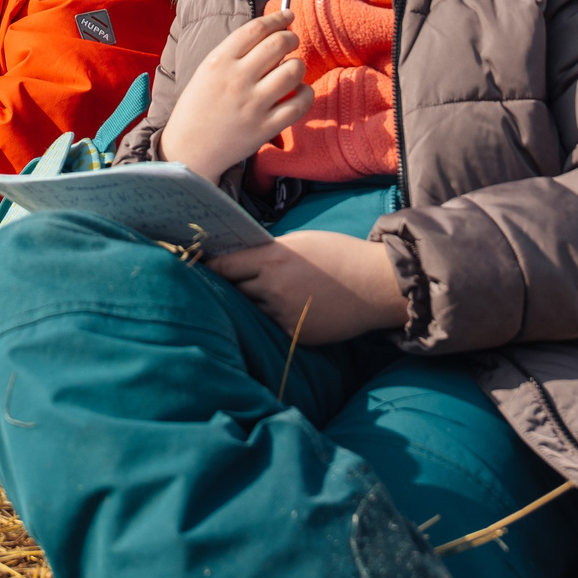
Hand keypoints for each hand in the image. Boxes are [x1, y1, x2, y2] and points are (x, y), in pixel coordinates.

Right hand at [159, 10, 311, 181]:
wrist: (189, 150)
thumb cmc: (197, 107)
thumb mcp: (206, 71)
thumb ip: (235, 52)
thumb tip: (270, 33)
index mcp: (219, 61)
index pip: (256, 28)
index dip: (277, 18)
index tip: (287, 16)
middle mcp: (237, 79)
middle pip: (279, 44)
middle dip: (291, 38)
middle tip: (291, 41)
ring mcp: (253, 104)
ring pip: (293, 70)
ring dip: (298, 65)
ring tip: (292, 70)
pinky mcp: (266, 127)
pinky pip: (300, 104)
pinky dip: (306, 93)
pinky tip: (299, 92)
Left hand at [210, 232, 408, 344]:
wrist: (376, 285)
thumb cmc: (339, 254)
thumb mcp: (300, 242)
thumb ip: (270, 252)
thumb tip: (244, 258)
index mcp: (272, 260)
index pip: (224, 266)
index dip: (210, 267)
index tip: (200, 267)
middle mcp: (272, 288)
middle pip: (233, 290)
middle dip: (229, 287)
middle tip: (221, 284)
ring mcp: (283, 314)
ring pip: (251, 311)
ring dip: (250, 305)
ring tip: (256, 298)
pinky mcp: (295, 334)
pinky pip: (272, 326)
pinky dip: (272, 319)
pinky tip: (283, 311)